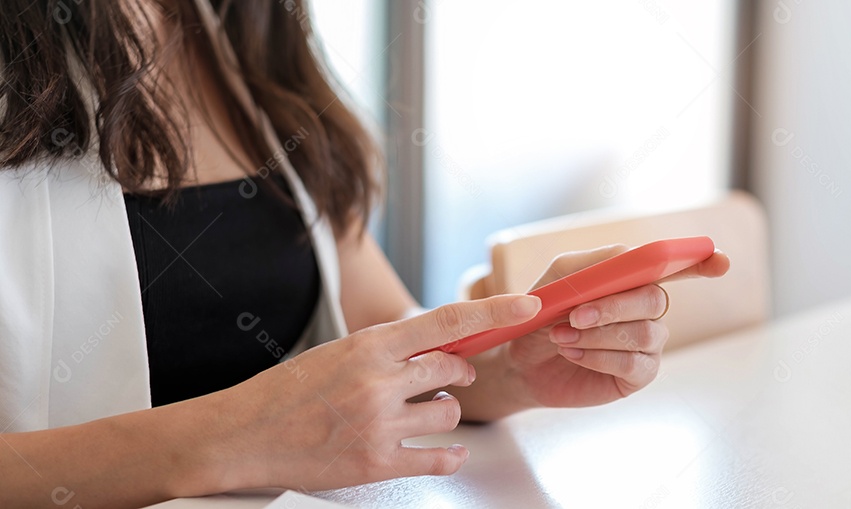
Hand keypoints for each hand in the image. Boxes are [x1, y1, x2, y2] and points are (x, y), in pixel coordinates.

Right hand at [214, 294, 541, 490]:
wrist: (241, 436)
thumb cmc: (286, 391)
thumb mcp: (338, 352)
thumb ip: (388, 348)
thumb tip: (440, 343)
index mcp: (369, 346)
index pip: (447, 320)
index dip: (495, 311)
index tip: (526, 306)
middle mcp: (378, 382)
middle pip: (454, 369)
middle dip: (458, 372)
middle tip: (446, 376)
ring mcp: (379, 424)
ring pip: (450, 413)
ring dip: (445, 412)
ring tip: (421, 412)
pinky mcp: (377, 463)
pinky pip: (439, 459)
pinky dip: (450, 455)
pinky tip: (445, 451)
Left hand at [502, 245, 729, 407]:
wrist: (520, 361)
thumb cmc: (541, 316)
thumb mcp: (557, 281)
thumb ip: (592, 266)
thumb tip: (628, 257)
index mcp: (632, 279)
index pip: (677, 266)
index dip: (701, 262)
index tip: (720, 260)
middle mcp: (646, 309)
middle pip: (656, 299)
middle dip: (614, 307)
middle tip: (575, 315)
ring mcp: (646, 343)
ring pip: (645, 333)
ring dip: (599, 334)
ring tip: (563, 337)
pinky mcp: (637, 374)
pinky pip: (635, 363)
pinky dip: (600, 357)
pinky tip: (575, 354)